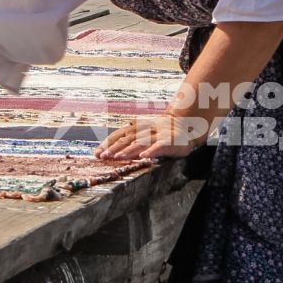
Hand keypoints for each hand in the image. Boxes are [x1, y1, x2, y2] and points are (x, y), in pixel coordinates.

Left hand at [93, 112, 210, 162]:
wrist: (186, 125)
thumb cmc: (162, 132)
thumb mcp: (144, 133)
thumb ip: (129, 141)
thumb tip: (109, 152)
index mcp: (138, 127)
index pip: (119, 134)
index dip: (107, 143)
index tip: (96, 153)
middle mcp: (146, 129)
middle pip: (127, 138)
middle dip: (114, 148)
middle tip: (103, 157)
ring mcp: (158, 134)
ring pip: (141, 142)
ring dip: (128, 150)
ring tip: (117, 157)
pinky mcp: (170, 141)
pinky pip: (159, 146)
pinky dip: (151, 151)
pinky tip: (143, 157)